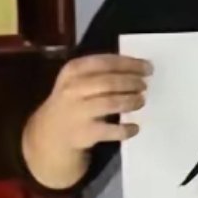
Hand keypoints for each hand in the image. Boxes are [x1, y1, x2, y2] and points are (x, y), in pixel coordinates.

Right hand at [22, 54, 151, 188]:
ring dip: (131, 101)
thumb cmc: (72, 102)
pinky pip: (111, 130)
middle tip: (144, 85)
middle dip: (132, 82)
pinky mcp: (84, 133)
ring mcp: (78, 112)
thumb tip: (139, 68)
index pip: (105, 62)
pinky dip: (126, 129)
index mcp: (73, 71)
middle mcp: (72, 89)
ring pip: (112, 103)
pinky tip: (135, 128)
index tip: (148, 67)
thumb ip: (101, 72)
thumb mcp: (77, 81)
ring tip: (141, 101)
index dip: (130, 64)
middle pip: (110, 82)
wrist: (50, 136)